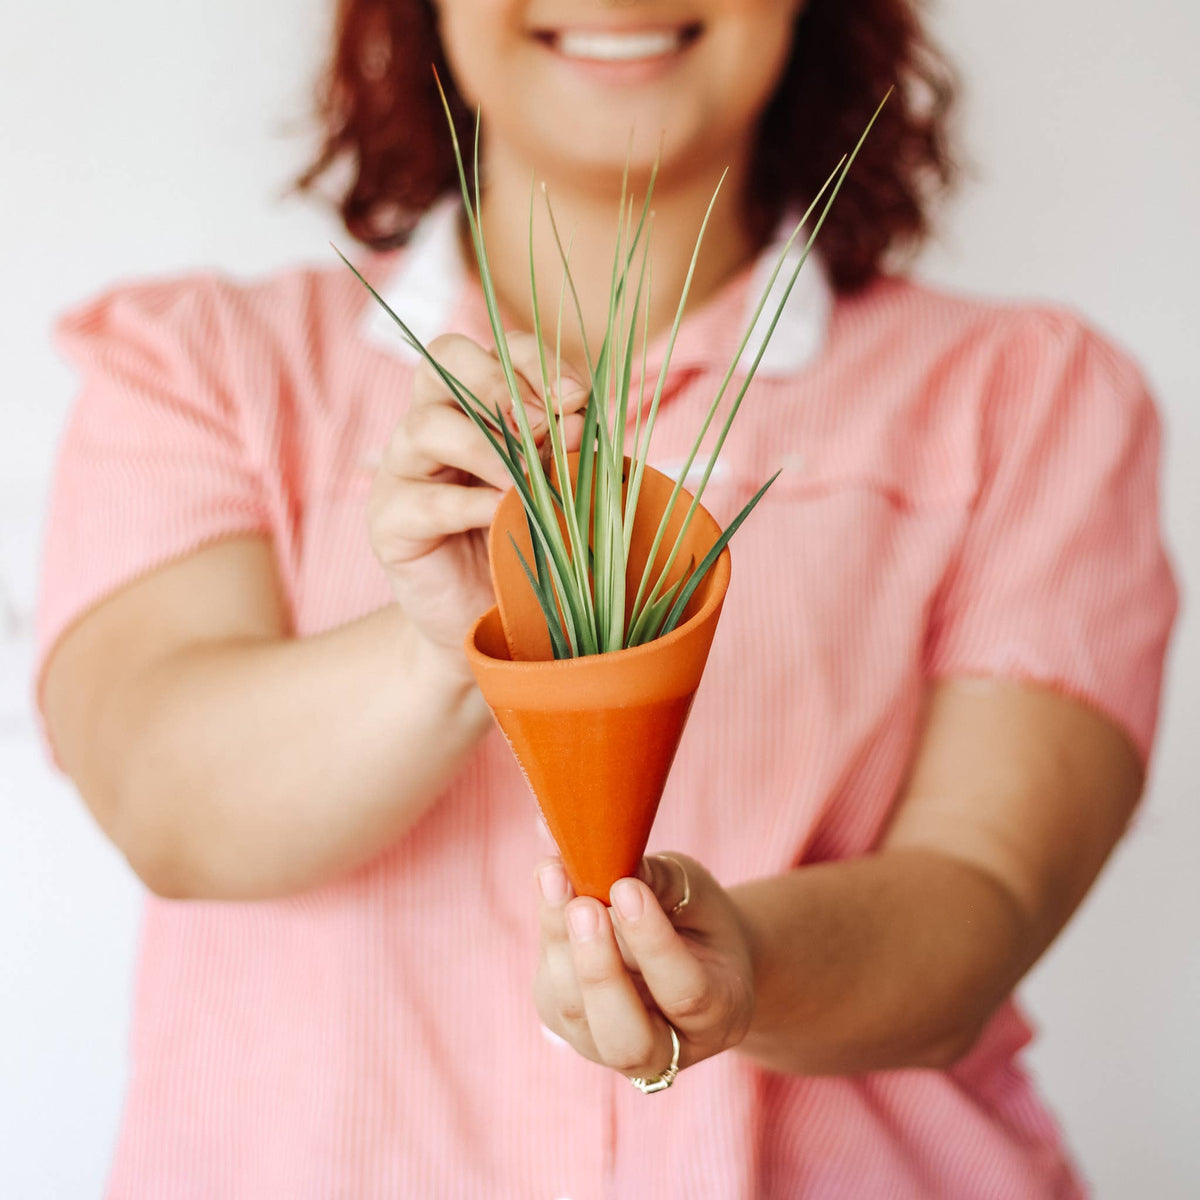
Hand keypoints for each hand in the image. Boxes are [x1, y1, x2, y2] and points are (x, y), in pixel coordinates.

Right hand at [368, 332, 587, 669]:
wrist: (497, 626)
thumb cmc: (531, 548)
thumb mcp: (559, 489)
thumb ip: (567, 450)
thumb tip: (578, 417)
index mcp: (476, 406)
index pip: (495, 352)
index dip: (534, 363)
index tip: (578, 398)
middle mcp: (433, 425)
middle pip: (444, 360)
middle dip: (498, 381)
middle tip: (543, 423)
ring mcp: (402, 471)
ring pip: (428, 425)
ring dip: (487, 447)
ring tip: (528, 481)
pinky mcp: (389, 523)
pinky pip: (424, 500)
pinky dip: (470, 504)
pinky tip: (503, 517)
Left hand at [534, 853, 755, 1083]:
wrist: (685, 949)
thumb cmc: (696, 917)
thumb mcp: (695, 892)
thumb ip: (660, 881)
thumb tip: (605, 855)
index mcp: (719, 1018)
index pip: (685, 993)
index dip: (653, 943)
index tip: (627, 888)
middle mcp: (667, 1053)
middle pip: (627, 1038)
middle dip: (599, 971)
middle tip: (583, 906)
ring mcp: (611, 1048)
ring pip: (577, 1018)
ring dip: (560, 946)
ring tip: (554, 878)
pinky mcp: (570, 1027)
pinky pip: (551, 994)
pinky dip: (547, 937)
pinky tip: (550, 882)